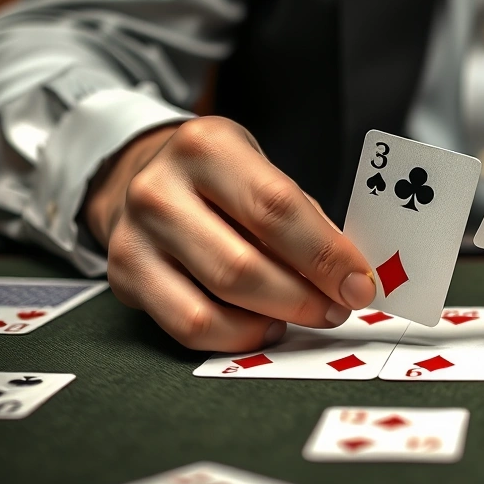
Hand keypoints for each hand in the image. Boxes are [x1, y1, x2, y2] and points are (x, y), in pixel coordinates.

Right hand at [83, 116, 376, 351]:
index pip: (276, 209)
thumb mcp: (262, 172)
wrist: (141, 176)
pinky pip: (189, 326)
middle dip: (304, 298)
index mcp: (208, 147)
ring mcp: (135, 236)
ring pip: (214, 304)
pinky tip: (264, 326)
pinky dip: (238, 336)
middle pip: (243, 266)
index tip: (360, 285)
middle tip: (338, 308)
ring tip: (306, 315)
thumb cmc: (219, 181)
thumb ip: (304, 219)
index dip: (325, 255)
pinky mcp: (124, 277)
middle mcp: (160, 189)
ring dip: (275, 321)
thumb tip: (350, 276)